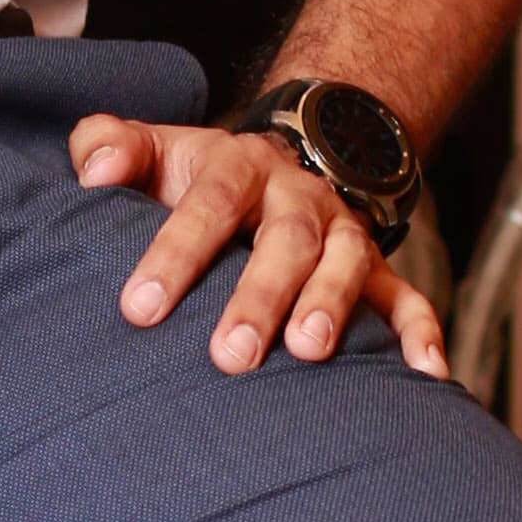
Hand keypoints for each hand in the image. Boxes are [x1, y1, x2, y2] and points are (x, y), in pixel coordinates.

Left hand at [69, 110, 445, 377]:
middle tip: (231, 354)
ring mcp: (343, 233)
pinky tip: (428, 375)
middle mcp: (297, 200)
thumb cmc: (198, 177)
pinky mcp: (375, 270)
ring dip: (330, 306)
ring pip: (345, 263)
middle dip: (260, 296)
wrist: (286, 160)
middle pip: (284, 242)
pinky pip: (406, 298)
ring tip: (308, 352)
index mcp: (237, 169)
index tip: (140, 308)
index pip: (207, 206)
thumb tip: (93, 170)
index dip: (176, 254)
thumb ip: (110, 146)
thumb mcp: (156, 149)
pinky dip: (420, 333)